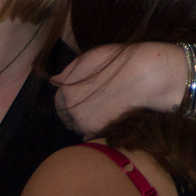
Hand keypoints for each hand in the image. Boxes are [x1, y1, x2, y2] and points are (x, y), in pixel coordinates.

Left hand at [51, 43, 180, 137]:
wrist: (141, 76)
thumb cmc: (116, 62)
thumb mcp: (88, 59)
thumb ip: (68, 72)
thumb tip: (54, 81)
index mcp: (65, 88)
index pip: (59, 102)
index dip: (68, 102)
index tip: (79, 102)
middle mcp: (68, 106)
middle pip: (66, 117)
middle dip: (74, 115)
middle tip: (91, 109)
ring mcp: (81, 120)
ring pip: (78, 127)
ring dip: (85, 124)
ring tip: (102, 115)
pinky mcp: (95, 130)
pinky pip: (89, 136)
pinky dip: (95, 132)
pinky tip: (107, 122)